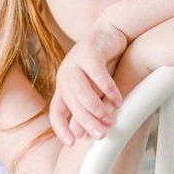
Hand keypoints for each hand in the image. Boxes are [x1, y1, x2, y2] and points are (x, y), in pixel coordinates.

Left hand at [49, 23, 127, 145]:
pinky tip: (118, 100)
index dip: (60, 128)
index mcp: (63, 85)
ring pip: (80, 90)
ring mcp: (75, 61)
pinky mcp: (89, 51)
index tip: (72, 144)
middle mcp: (65, 74)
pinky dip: (107, 89)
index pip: (55, 111)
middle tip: (101, 136)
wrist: (112, 30)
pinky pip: (96, 74)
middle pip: (71, 103)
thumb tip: (82, 135)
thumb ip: (89, 107)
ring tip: (110, 120)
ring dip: (95, 108)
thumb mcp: (95, 88)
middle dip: (85, 122)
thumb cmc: (105, 63)